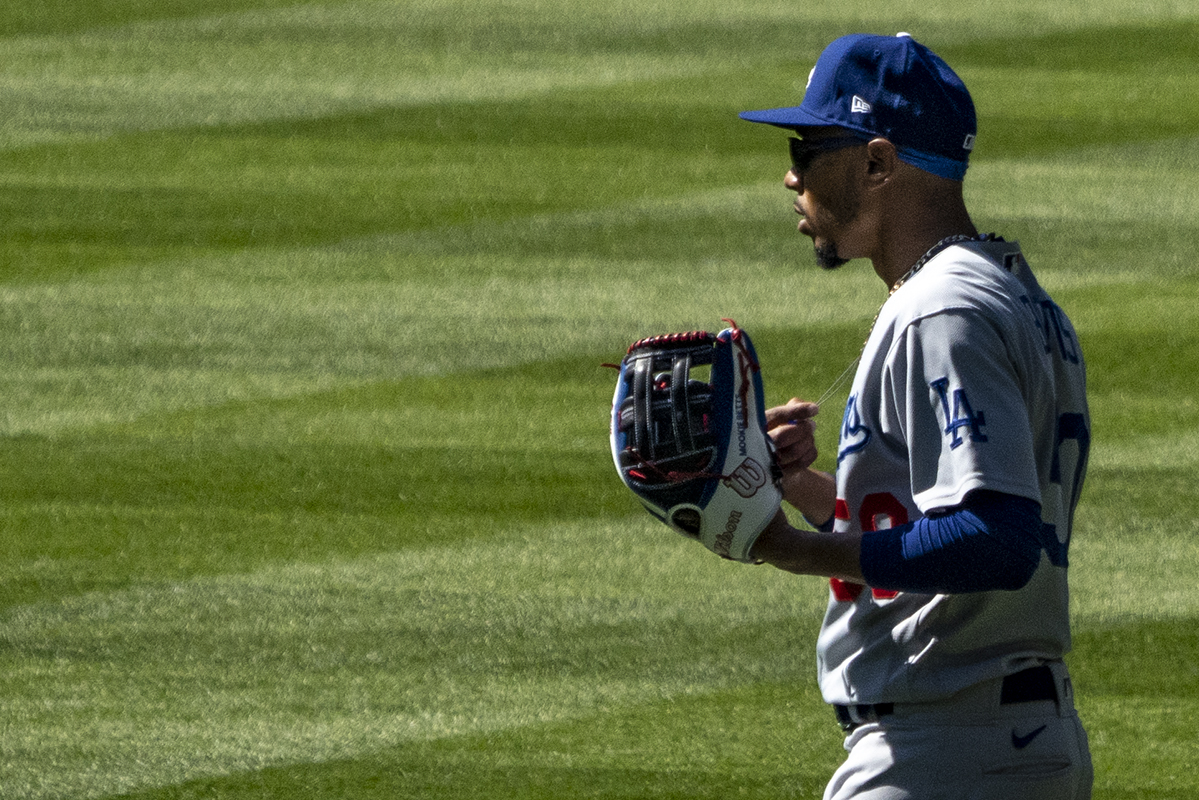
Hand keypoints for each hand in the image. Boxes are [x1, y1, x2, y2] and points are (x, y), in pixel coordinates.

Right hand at [765, 398, 834, 524]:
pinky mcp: (777, 476)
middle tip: (811, 425)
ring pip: (795, 450)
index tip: (815, 409)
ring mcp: (766, 463)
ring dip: (808, 440)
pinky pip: (802, 463)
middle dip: (803, 429)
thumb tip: (808, 409)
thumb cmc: (771, 435)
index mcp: (752, 426)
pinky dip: (811, 453)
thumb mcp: (774, 420)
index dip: (796, 411)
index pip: (775, 416)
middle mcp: (755, 445)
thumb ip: (789, 409)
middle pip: (783, 435)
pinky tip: (809, 448)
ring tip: (809, 436)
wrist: (766, 466)